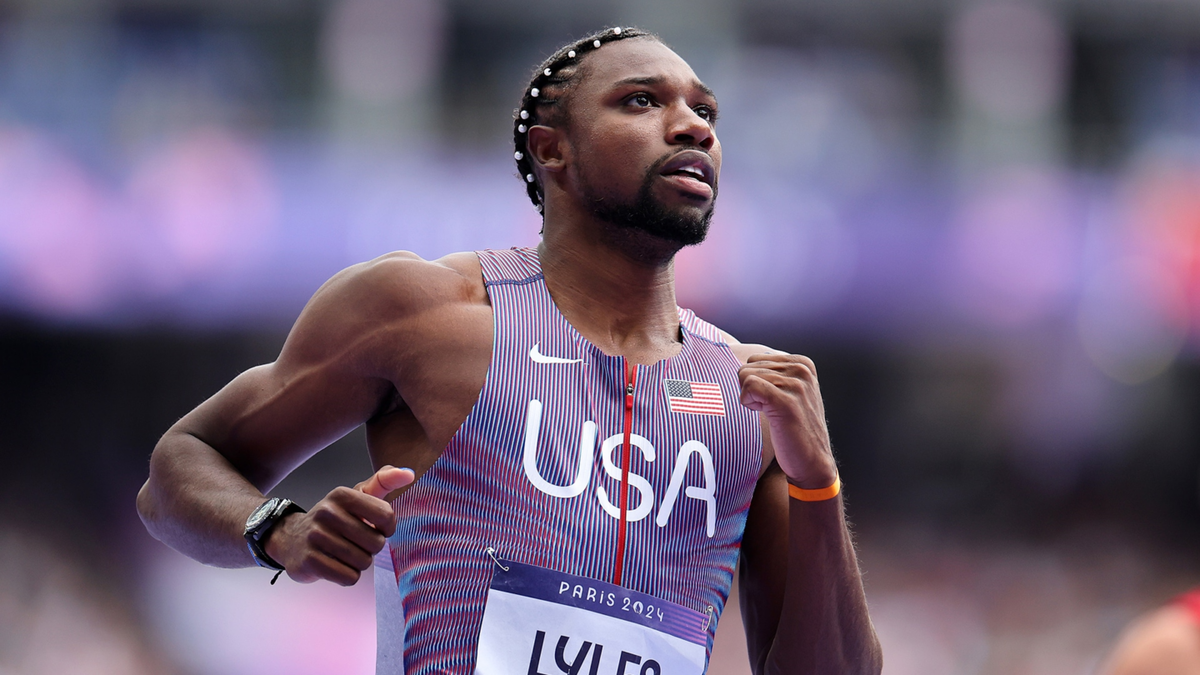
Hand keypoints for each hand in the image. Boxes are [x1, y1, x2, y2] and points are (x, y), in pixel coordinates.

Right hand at [264, 465, 414, 584]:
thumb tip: (410, 473)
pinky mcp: (309, 562)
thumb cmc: (335, 519)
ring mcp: (315, 537)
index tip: (377, 527)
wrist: (293, 540)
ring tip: (346, 553)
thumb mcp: (358, 496)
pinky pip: (348, 577)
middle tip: (357, 542)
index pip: (386, 515)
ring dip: (360, 562)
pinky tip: (337, 565)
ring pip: (363, 562)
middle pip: (376, 542)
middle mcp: (326, 512)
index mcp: (341, 495)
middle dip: (372, 547)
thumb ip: (384, 481)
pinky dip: (348, 576)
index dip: (388, 528)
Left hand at [738, 353, 837, 488]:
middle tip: (769, 409)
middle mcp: (801, 369)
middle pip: (748, 366)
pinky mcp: (786, 401)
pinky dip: (747, 401)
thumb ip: (773, 373)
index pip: (755, 359)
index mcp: (802, 363)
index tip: (770, 400)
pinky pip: (749, 386)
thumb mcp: (790, 391)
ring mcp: (796, 384)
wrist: (811, 459)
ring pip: (745, 375)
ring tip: (771, 414)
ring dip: (750, 399)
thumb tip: (738, 357)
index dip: (754, 382)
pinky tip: (762, 413)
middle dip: (750, 389)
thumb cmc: (793, 427)